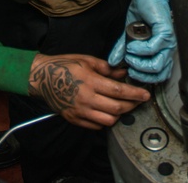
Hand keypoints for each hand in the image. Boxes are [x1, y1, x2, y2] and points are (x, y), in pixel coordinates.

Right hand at [27, 53, 150, 129]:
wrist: (41, 78)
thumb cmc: (64, 65)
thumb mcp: (86, 60)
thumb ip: (106, 68)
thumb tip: (123, 73)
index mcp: (90, 82)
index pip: (119, 91)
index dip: (135, 94)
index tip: (146, 94)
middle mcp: (86, 100)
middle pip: (117, 109)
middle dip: (132, 105)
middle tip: (138, 100)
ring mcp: (80, 112)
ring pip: (108, 121)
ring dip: (119, 115)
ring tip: (122, 106)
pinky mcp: (74, 119)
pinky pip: (96, 126)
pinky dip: (105, 121)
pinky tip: (106, 111)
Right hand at [108, 0, 175, 82]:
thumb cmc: (141, 13)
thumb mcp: (128, 35)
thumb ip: (122, 50)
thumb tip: (113, 62)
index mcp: (162, 51)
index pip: (159, 75)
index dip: (144, 78)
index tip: (131, 72)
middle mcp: (167, 48)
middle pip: (158, 74)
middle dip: (140, 73)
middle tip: (129, 65)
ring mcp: (168, 41)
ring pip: (156, 65)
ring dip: (139, 62)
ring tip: (129, 54)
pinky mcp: (165, 32)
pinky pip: (153, 49)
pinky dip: (140, 49)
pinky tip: (132, 45)